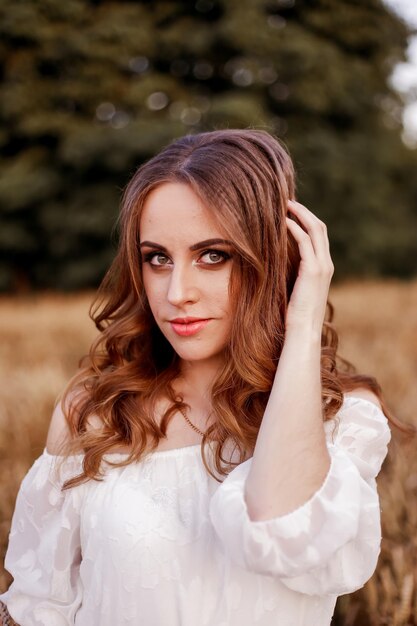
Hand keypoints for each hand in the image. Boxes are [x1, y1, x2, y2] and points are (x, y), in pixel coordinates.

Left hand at [285, 200, 333, 333]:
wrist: (302, 331)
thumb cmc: (294, 316)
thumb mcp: (293, 290)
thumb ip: (290, 275)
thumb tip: (274, 265)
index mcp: (323, 268)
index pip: (318, 236)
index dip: (306, 220)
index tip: (290, 211)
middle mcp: (326, 264)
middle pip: (320, 227)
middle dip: (304, 211)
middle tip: (287, 201)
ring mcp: (322, 266)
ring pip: (315, 229)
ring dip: (300, 214)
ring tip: (284, 204)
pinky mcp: (314, 270)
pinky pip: (306, 241)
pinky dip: (295, 228)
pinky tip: (283, 221)